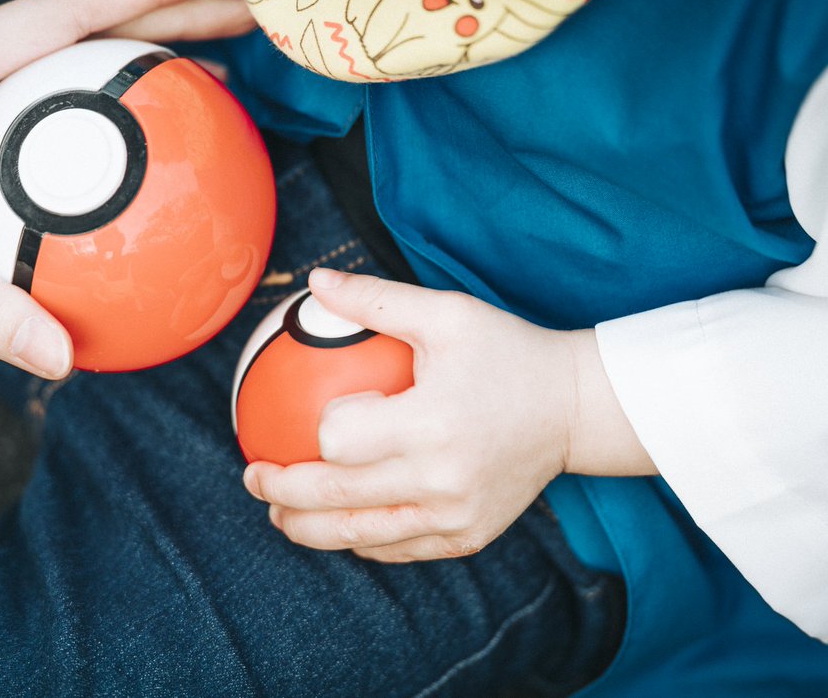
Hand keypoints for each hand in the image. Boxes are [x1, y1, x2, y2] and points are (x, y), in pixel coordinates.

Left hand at [0, 0, 251, 379]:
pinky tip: (91, 145)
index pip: (59, 16)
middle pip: (68, 26)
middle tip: (236, 24)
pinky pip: (11, 105)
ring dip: (116, 54)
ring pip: (41, 59)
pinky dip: (67, 109)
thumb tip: (59, 354)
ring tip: (185, 72)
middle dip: (157, 16)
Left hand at [242, 268, 655, 562]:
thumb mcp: (447, 313)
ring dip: (307, 529)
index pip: (339, 441)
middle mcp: (441, 479)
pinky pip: (396, 547)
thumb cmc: (505, 352)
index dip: (316, 432)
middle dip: (280, 494)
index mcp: (432, 423)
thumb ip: (376, 300)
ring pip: (360, 535)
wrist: (574, 409)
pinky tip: (336, 524)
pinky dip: (359, 537)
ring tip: (278, 515)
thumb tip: (314, 281)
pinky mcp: (467, 537)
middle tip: (253, 478)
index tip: (310, 418)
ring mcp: (455, 516)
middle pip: (335, 497)